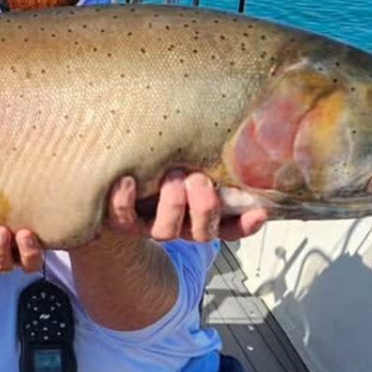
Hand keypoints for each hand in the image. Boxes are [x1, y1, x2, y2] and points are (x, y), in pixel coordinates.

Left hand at [107, 171, 267, 242]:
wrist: (111, 177)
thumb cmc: (158, 163)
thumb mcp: (188, 161)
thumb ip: (208, 157)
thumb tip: (239, 138)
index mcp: (199, 216)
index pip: (231, 228)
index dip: (245, 225)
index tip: (260, 212)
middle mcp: (178, 225)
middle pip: (202, 233)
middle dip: (205, 207)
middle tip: (198, 179)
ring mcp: (149, 225)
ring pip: (166, 230)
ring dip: (173, 202)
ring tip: (171, 175)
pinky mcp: (120, 220)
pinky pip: (122, 218)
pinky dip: (124, 201)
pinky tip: (126, 180)